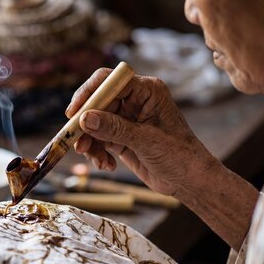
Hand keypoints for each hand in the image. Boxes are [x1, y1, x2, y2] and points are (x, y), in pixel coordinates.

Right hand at [66, 68, 217, 196]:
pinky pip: (98, 139)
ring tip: (97, 159)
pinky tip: (106, 165)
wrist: (189, 182)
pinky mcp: (120, 137)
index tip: (74, 113)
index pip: (109, 81)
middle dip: (85, 124)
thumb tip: (84, 119)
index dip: (89, 94)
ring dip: (90, 142)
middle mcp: (134, 101)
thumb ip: (114, 128)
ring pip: (93, 123)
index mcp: (146, 91)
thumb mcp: (146, 141)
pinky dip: (97, 152)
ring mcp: (126, 119)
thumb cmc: (179, 156)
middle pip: (97, 103)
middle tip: (77, 142)